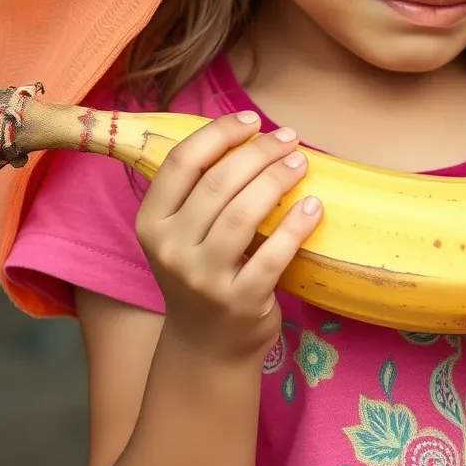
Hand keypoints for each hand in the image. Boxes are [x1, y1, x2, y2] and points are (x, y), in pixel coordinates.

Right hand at [135, 112, 322, 365]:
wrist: (207, 346)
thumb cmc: (202, 270)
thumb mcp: (183, 232)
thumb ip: (202, 188)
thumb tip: (253, 132)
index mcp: (152, 222)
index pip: (182, 162)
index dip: (219, 133)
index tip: (252, 120)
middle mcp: (170, 249)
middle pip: (218, 183)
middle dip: (259, 151)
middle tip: (289, 138)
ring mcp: (203, 278)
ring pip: (243, 214)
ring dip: (277, 179)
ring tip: (301, 162)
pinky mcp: (239, 302)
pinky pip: (272, 256)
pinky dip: (295, 226)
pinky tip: (313, 206)